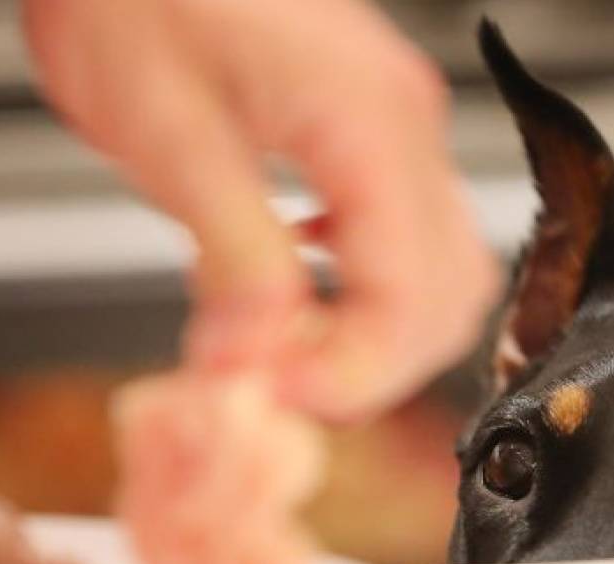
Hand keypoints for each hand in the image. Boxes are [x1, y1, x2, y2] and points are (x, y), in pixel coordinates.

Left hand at [23, 0, 497, 419]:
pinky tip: (282, 281)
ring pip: (438, 269)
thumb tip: (259, 361)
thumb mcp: (167, 137)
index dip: (352, 371)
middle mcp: (403, 119)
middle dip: (367, 364)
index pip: (411, 294)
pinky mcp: (368, 120)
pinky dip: (358, 284)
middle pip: (446, 294)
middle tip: (272, 385)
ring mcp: (395, 117)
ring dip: (367, 331)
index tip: (275, 396)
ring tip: (273, 344)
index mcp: (368, 121)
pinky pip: (402, 230)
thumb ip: (234, 258)